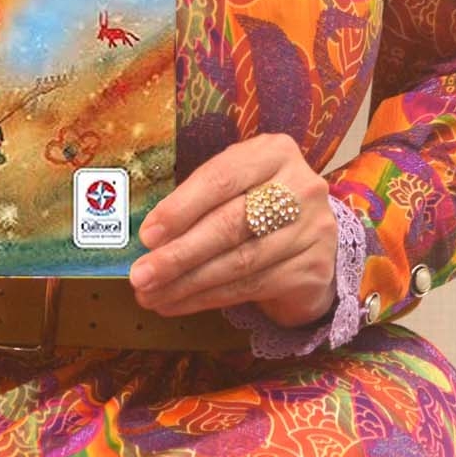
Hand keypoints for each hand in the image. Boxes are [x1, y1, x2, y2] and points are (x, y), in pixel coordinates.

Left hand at [127, 132, 334, 328]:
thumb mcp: (233, 190)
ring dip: (188, 283)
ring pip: (239, 261)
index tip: (147, 235)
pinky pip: (253, 287)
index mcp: (274, 152)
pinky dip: (209, 298)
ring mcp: (313, 228)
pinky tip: (180, 304)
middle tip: (140, 277)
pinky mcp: (314, 268)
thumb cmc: (258, 211)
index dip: (180, 208)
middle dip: (178, 254)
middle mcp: (301, 186)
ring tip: (152, 295)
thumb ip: (198, 203)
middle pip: (229, 224)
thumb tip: (150, 238)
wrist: (310, 247)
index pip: (220, 179)